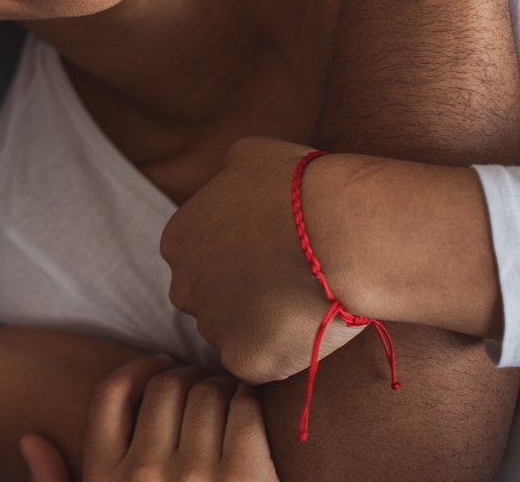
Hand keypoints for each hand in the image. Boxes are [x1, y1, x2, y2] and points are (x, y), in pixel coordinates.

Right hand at [21, 361, 277, 481]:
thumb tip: (31, 439)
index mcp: (106, 477)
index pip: (112, 393)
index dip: (139, 369)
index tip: (160, 366)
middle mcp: (146, 472)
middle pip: (165, 386)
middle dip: (186, 376)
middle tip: (204, 382)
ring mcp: (197, 474)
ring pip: (207, 393)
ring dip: (221, 385)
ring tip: (229, 397)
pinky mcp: (245, 475)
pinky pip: (244, 409)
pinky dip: (249, 399)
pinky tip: (251, 409)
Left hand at [160, 137, 361, 384]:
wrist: (340, 232)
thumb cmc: (301, 186)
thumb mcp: (252, 155)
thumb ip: (228, 174)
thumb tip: (230, 176)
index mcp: (179, 240)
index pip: (198, 257)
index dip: (237, 257)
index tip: (269, 253)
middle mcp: (183, 287)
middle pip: (208, 299)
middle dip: (241, 293)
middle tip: (289, 282)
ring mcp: (213, 328)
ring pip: (235, 334)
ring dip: (263, 324)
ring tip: (307, 303)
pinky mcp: (245, 361)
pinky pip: (262, 364)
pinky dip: (285, 352)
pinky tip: (311, 327)